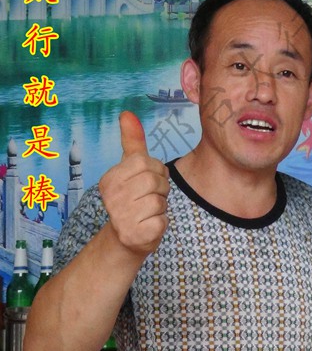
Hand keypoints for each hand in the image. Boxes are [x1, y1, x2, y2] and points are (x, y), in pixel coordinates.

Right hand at [98, 112, 168, 257]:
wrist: (128, 238)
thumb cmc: (133, 198)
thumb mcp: (131, 169)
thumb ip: (132, 141)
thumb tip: (127, 113)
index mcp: (109, 179)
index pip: (147, 162)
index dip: (156, 171)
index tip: (147, 181)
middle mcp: (111, 197)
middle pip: (156, 180)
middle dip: (161, 188)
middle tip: (149, 197)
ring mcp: (121, 218)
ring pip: (160, 200)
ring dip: (161, 205)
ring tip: (148, 211)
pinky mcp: (136, 235)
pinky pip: (163, 220)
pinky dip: (162, 222)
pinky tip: (149, 225)